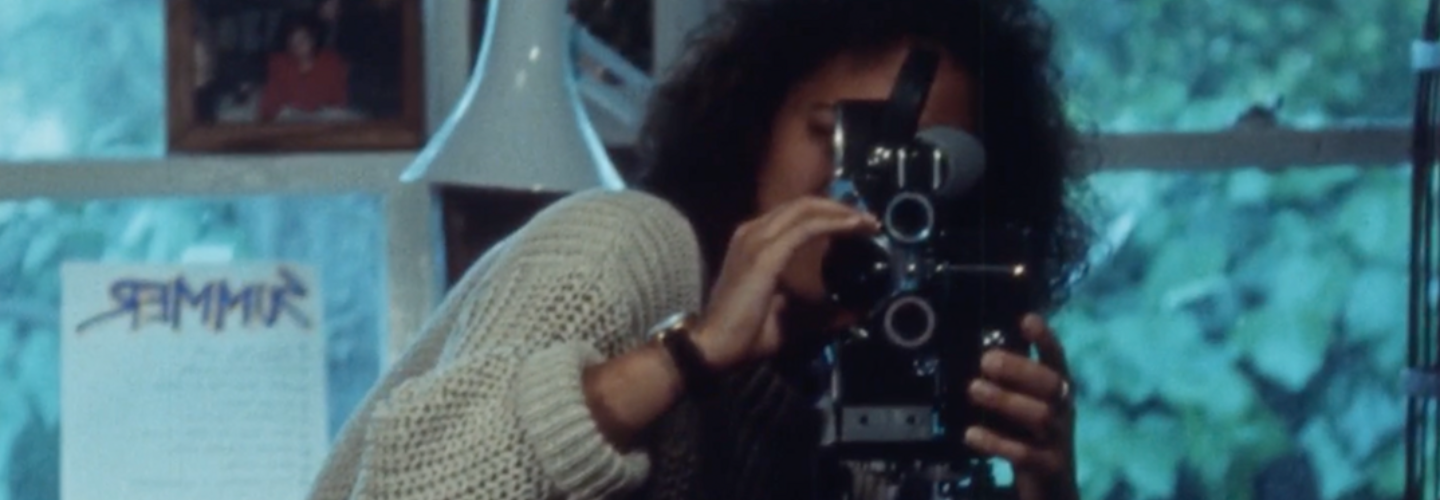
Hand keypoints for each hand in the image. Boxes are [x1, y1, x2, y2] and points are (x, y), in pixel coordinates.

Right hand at [691, 197, 879, 370]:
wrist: (714, 346)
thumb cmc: (746, 333)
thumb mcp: (791, 317)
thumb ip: (820, 310)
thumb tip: (855, 310)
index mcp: (753, 240)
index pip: (795, 215)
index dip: (828, 214)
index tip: (858, 225)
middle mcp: (752, 232)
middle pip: (803, 205)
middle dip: (840, 208)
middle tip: (869, 221)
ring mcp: (756, 239)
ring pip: (806, 209)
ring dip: (841, 212)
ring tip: (868, 222)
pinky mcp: (766, 254)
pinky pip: (806, 228)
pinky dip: (833, 223)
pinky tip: (854, 227)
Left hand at [965, 314, 1078, 499]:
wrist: (1052, 489)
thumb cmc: (1031, 438)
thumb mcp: (1025, 405)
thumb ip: (1011, 382)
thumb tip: (983, 350)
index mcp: (1058, 391)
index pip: (1056, 360)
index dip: (1045, 339)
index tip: (1027, 319)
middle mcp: (1063, 411)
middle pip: (1050, 384)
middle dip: (1018, 369)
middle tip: (985, 360)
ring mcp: (1059, 440)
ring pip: (1039, 415)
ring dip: (1005, 400)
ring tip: (974, 389)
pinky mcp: (1049, 467)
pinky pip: (1025, 453)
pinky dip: (997, 442)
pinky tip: (972, 434)